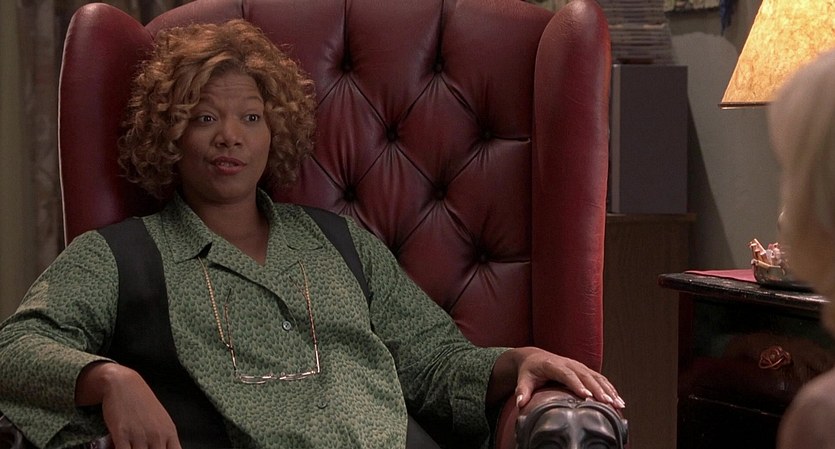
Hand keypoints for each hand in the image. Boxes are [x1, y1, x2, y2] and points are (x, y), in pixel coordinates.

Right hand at [76, 362, 181, 448]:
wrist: (124, 384)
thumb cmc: (142, 402)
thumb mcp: (161, 420)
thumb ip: (164, 439)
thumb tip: (165, 448)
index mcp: (169, 433)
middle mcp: (157, 436)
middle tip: (143, 448)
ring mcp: (140, 436)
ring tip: (131, 446)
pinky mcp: (121, 434)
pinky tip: (115, 448)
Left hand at [489, 347, 624, 409]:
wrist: (534, 357)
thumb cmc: (529, 371)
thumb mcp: (523, 379)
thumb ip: (522, 390)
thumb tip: (520, 402)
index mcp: (553, 365)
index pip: (567, 374)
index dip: (577, 384)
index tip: (586, 396)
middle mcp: (569, 363)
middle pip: (586, 376)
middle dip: (598, 390)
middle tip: (608, 403)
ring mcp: (578, 365)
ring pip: (596, 377)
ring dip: (609, 390)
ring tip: (618, 404)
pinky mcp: (584, 369)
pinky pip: (600, 378)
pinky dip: (610, 388)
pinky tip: (618, 400)